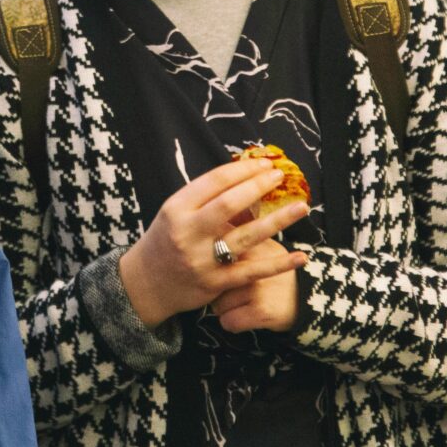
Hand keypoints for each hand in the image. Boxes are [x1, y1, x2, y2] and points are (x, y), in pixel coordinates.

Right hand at [118, 157, 308, 327]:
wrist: (145, 284)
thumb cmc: (165, 240)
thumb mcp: (176, 213)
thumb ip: (206, 199)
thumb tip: (247, 179)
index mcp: (177, 208)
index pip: (215, 181)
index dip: (244, 170)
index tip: (265, 163)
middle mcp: (188, 232)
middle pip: (230, 204)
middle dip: (259, 186)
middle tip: (280, 176)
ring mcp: (202, 259)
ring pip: (246, 236)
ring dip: (278, 221)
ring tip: (301, 207)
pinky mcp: (215, 283)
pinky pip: (252, 272)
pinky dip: (278, 264)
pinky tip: (300, 256)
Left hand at [210, 237, 302, 333]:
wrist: (314, 297)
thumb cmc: (283, 274)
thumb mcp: (266, 249)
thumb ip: (242, 241)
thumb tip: (211, 233)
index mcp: (250, 244)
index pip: (212, 253)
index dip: (210, 266)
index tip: (212, 271)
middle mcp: (251, 264)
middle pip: (211, 281)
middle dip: (214, 290)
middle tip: (228, 292)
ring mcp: (255, 288)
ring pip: (217, 304)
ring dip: (225, 309)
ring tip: (243, 305)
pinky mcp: (260, 311)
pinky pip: (228, 322)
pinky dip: (234, 324)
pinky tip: (246, 318)